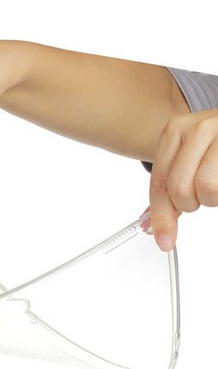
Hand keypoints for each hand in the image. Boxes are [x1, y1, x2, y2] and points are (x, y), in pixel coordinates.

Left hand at [148, 109, 217, 250]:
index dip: (160, 216)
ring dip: (211, 199)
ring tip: (215, 184)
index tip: (164, 240)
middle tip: (199, 195)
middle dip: (189, 203)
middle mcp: (198, 128)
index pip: (159, 183)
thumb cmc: (212, 145)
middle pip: (179, 189)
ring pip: (207, 189)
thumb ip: (169, 188)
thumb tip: (156, 227)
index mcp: (174, 130)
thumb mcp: (185, 157)